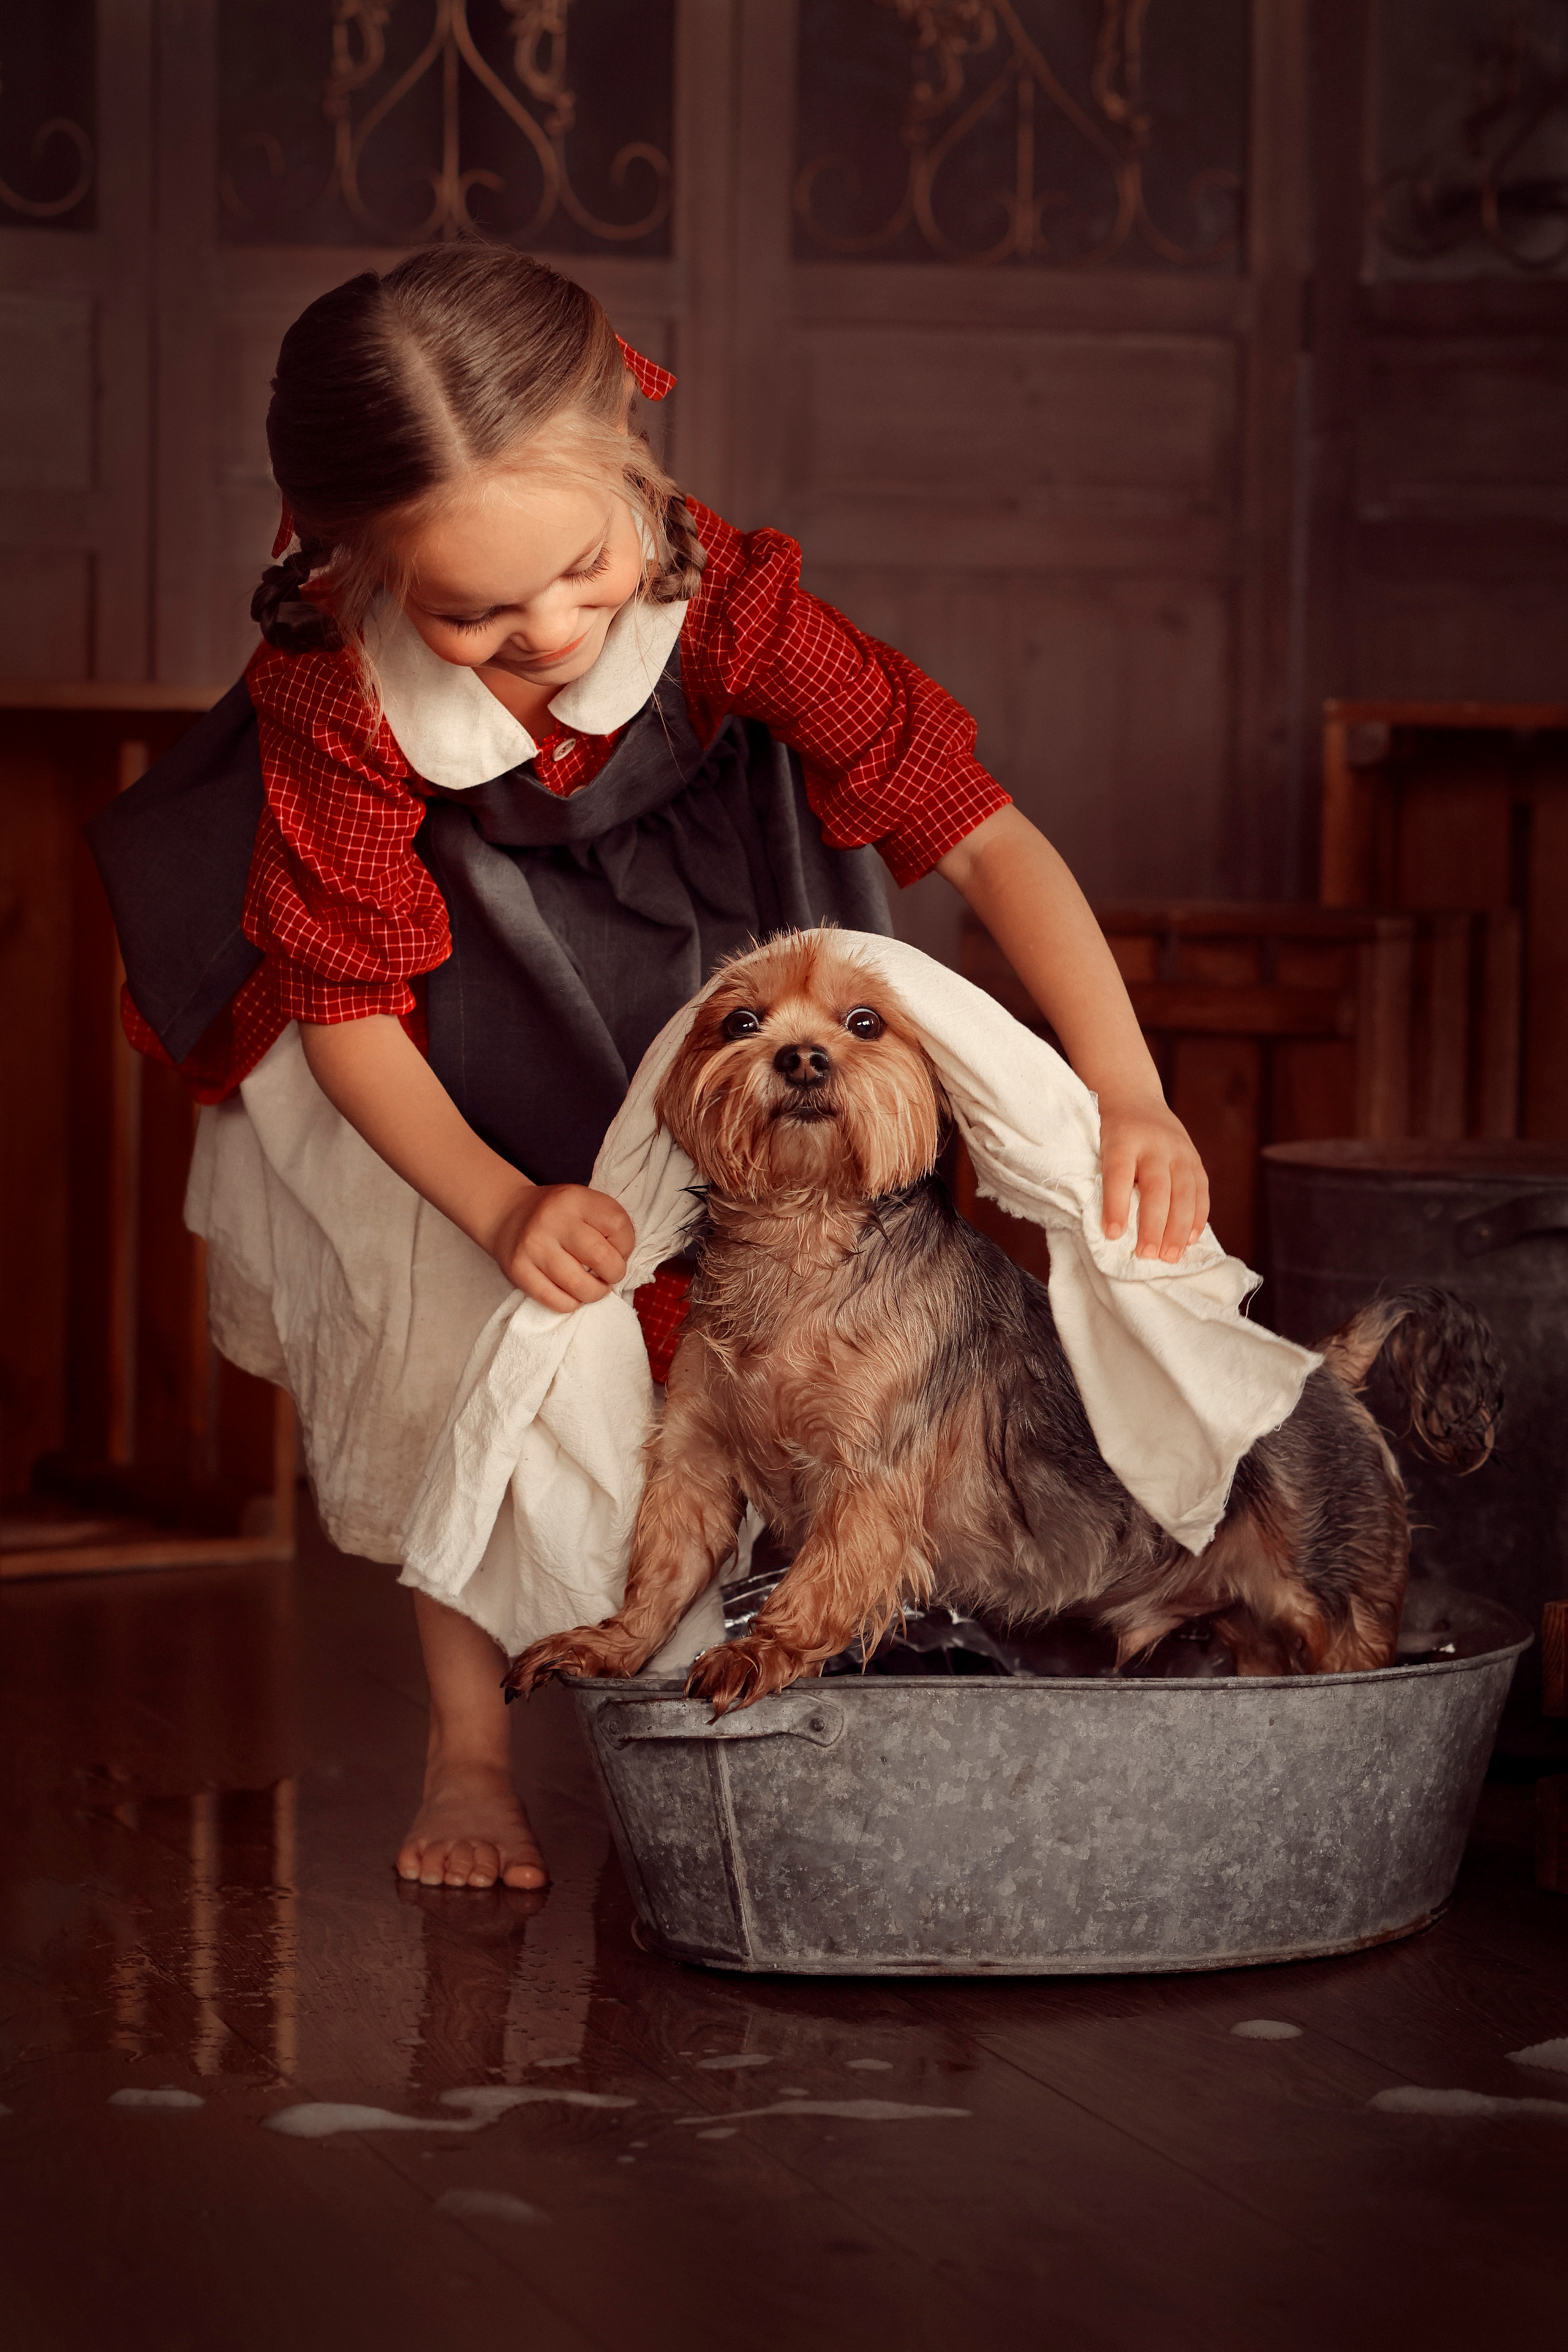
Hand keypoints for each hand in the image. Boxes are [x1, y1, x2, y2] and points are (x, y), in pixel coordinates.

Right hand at [488, 1182, 634, 1311]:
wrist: (507, 1213)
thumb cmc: (556, 1214)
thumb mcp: (583, 1203)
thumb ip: (607, 1224)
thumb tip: (622, 1264)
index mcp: (574, 1199)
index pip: (618, 1226)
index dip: (626, 1245)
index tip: (617, 1250)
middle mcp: (552, 1219)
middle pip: (602, 1258)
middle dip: (614, 1273)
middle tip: (608, 1274)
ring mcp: (533, 1246)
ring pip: (579, 1285)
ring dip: (595, 1293)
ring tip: (593, 1287)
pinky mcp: (518, 1270)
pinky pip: (556, 1301)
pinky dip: (571, 1303)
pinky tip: (572, 1294)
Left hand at [1099, 1100, 1209, 1262]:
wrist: (1136, 1099)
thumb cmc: (1113, 1135)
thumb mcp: (1100, 1148)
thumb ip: (1106, 1180)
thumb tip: (1112, 1229)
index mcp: (1123, 1141)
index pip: (1119, 1174)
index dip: (1116, 1205)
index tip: (1112, 1235)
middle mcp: (1154, 1145)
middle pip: (1157, 1187)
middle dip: (1153, 1225)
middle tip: (1146, 1254)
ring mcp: (1179, 1151)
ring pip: (1184, 1192)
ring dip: (1178, 1228)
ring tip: (1170, 1256)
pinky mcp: (1194, 1159)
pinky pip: (1200, 1191)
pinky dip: (1198, 1217)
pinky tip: (1190, 1240)